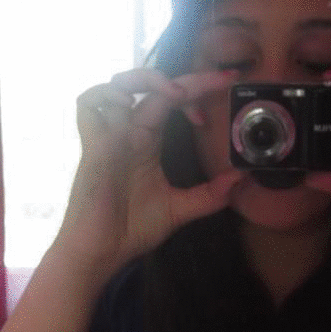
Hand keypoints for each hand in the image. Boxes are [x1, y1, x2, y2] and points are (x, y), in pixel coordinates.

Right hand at [57, 67, 243, 268]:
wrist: (104, 253)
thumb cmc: (132, 229)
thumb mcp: (181, 208)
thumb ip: (211, 194)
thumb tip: (243, 179)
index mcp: (147, 140)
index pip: (173, 100)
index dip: (199, 88)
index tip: (228, 85)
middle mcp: (129, 132)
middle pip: (151, 85)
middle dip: (187, 79)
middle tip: (216, 84)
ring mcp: (110, 137)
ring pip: (117, 84)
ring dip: (146, 79)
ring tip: (175, 95)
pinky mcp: (93, 147)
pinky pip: (87, 106)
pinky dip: (106, 96)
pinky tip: (130, 107)